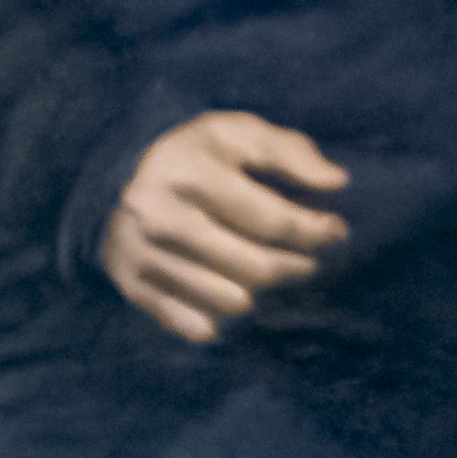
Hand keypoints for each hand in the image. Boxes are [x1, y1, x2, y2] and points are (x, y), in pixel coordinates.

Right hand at [100, 111, 349, 343]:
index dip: (313, 230)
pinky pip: (194, 323)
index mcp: (188, 169)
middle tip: (307, 262)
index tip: (335, 231)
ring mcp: (141, 253)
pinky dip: (221, 318)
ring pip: (229, 299)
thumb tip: (337, 182)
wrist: (119, 177)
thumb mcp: (241, 134)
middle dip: (293, 267)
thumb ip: (291, 152)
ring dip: (261, 291)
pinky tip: (231, 296)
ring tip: (269, 271)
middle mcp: (158, 213)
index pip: (269, 217)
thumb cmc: (198, 155)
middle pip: (253, 266)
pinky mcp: (132, 284)